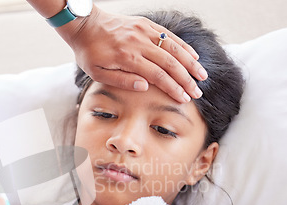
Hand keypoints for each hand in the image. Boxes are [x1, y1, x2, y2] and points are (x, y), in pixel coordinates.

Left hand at [57, 6, 207, 102]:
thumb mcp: (98, 73)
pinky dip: (182, 46)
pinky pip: (168, 35)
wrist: (84, 24)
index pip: (158, 76)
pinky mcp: (145, 24)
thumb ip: (122, 81)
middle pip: (170, 63)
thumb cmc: (89, 52)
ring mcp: (144, 31)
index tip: (185, 99)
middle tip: (197, 93)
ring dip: (190, 63)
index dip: (174, 88)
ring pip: (173, 48)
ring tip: (202, 76)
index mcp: (128, 58)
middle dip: (187, 79)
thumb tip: (145, 87)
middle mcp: (139, 43)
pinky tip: (193, 56)